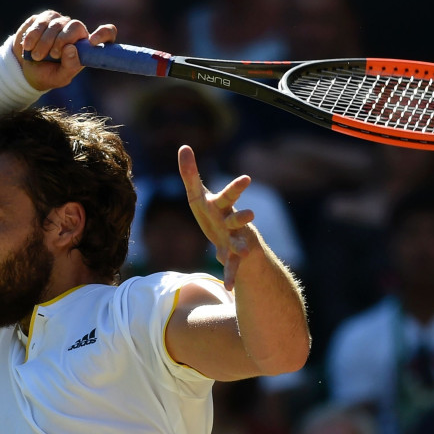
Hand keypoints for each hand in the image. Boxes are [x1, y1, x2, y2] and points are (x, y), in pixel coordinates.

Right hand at [12, 10, 116, 90]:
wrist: (24, 68)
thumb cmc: (47, 74)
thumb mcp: (59, 77)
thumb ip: (69, 66)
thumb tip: (71, 48)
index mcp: (86, 47)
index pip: (107, 33)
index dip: (103, 34)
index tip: (93, 42)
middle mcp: (76, 32)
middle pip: (76, 26)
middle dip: (62, 41)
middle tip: (52, 55)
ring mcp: (60, 23)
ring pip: (57, 24)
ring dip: (44, 41)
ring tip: (36, 56)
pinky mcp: (44, 19)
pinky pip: (41, 21)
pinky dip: (33, 35)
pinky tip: (27, 46)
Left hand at [178, 145, 254, 289]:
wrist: (236, 243)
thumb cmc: (216, 216)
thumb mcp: (200, 196)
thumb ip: (191, 173)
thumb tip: (183, 146)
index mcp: (221, 207)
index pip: (227, 195)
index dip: (236, 188)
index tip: (247, 178)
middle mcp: (232, 221)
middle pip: (237, 217)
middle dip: (242, 215)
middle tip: (250, 211)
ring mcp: (235, 239)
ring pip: (239, 241)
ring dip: (240, 245)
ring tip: (245, 249)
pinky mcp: (234, 257)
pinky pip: (233, 267)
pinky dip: (231, 275)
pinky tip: (229, 286)